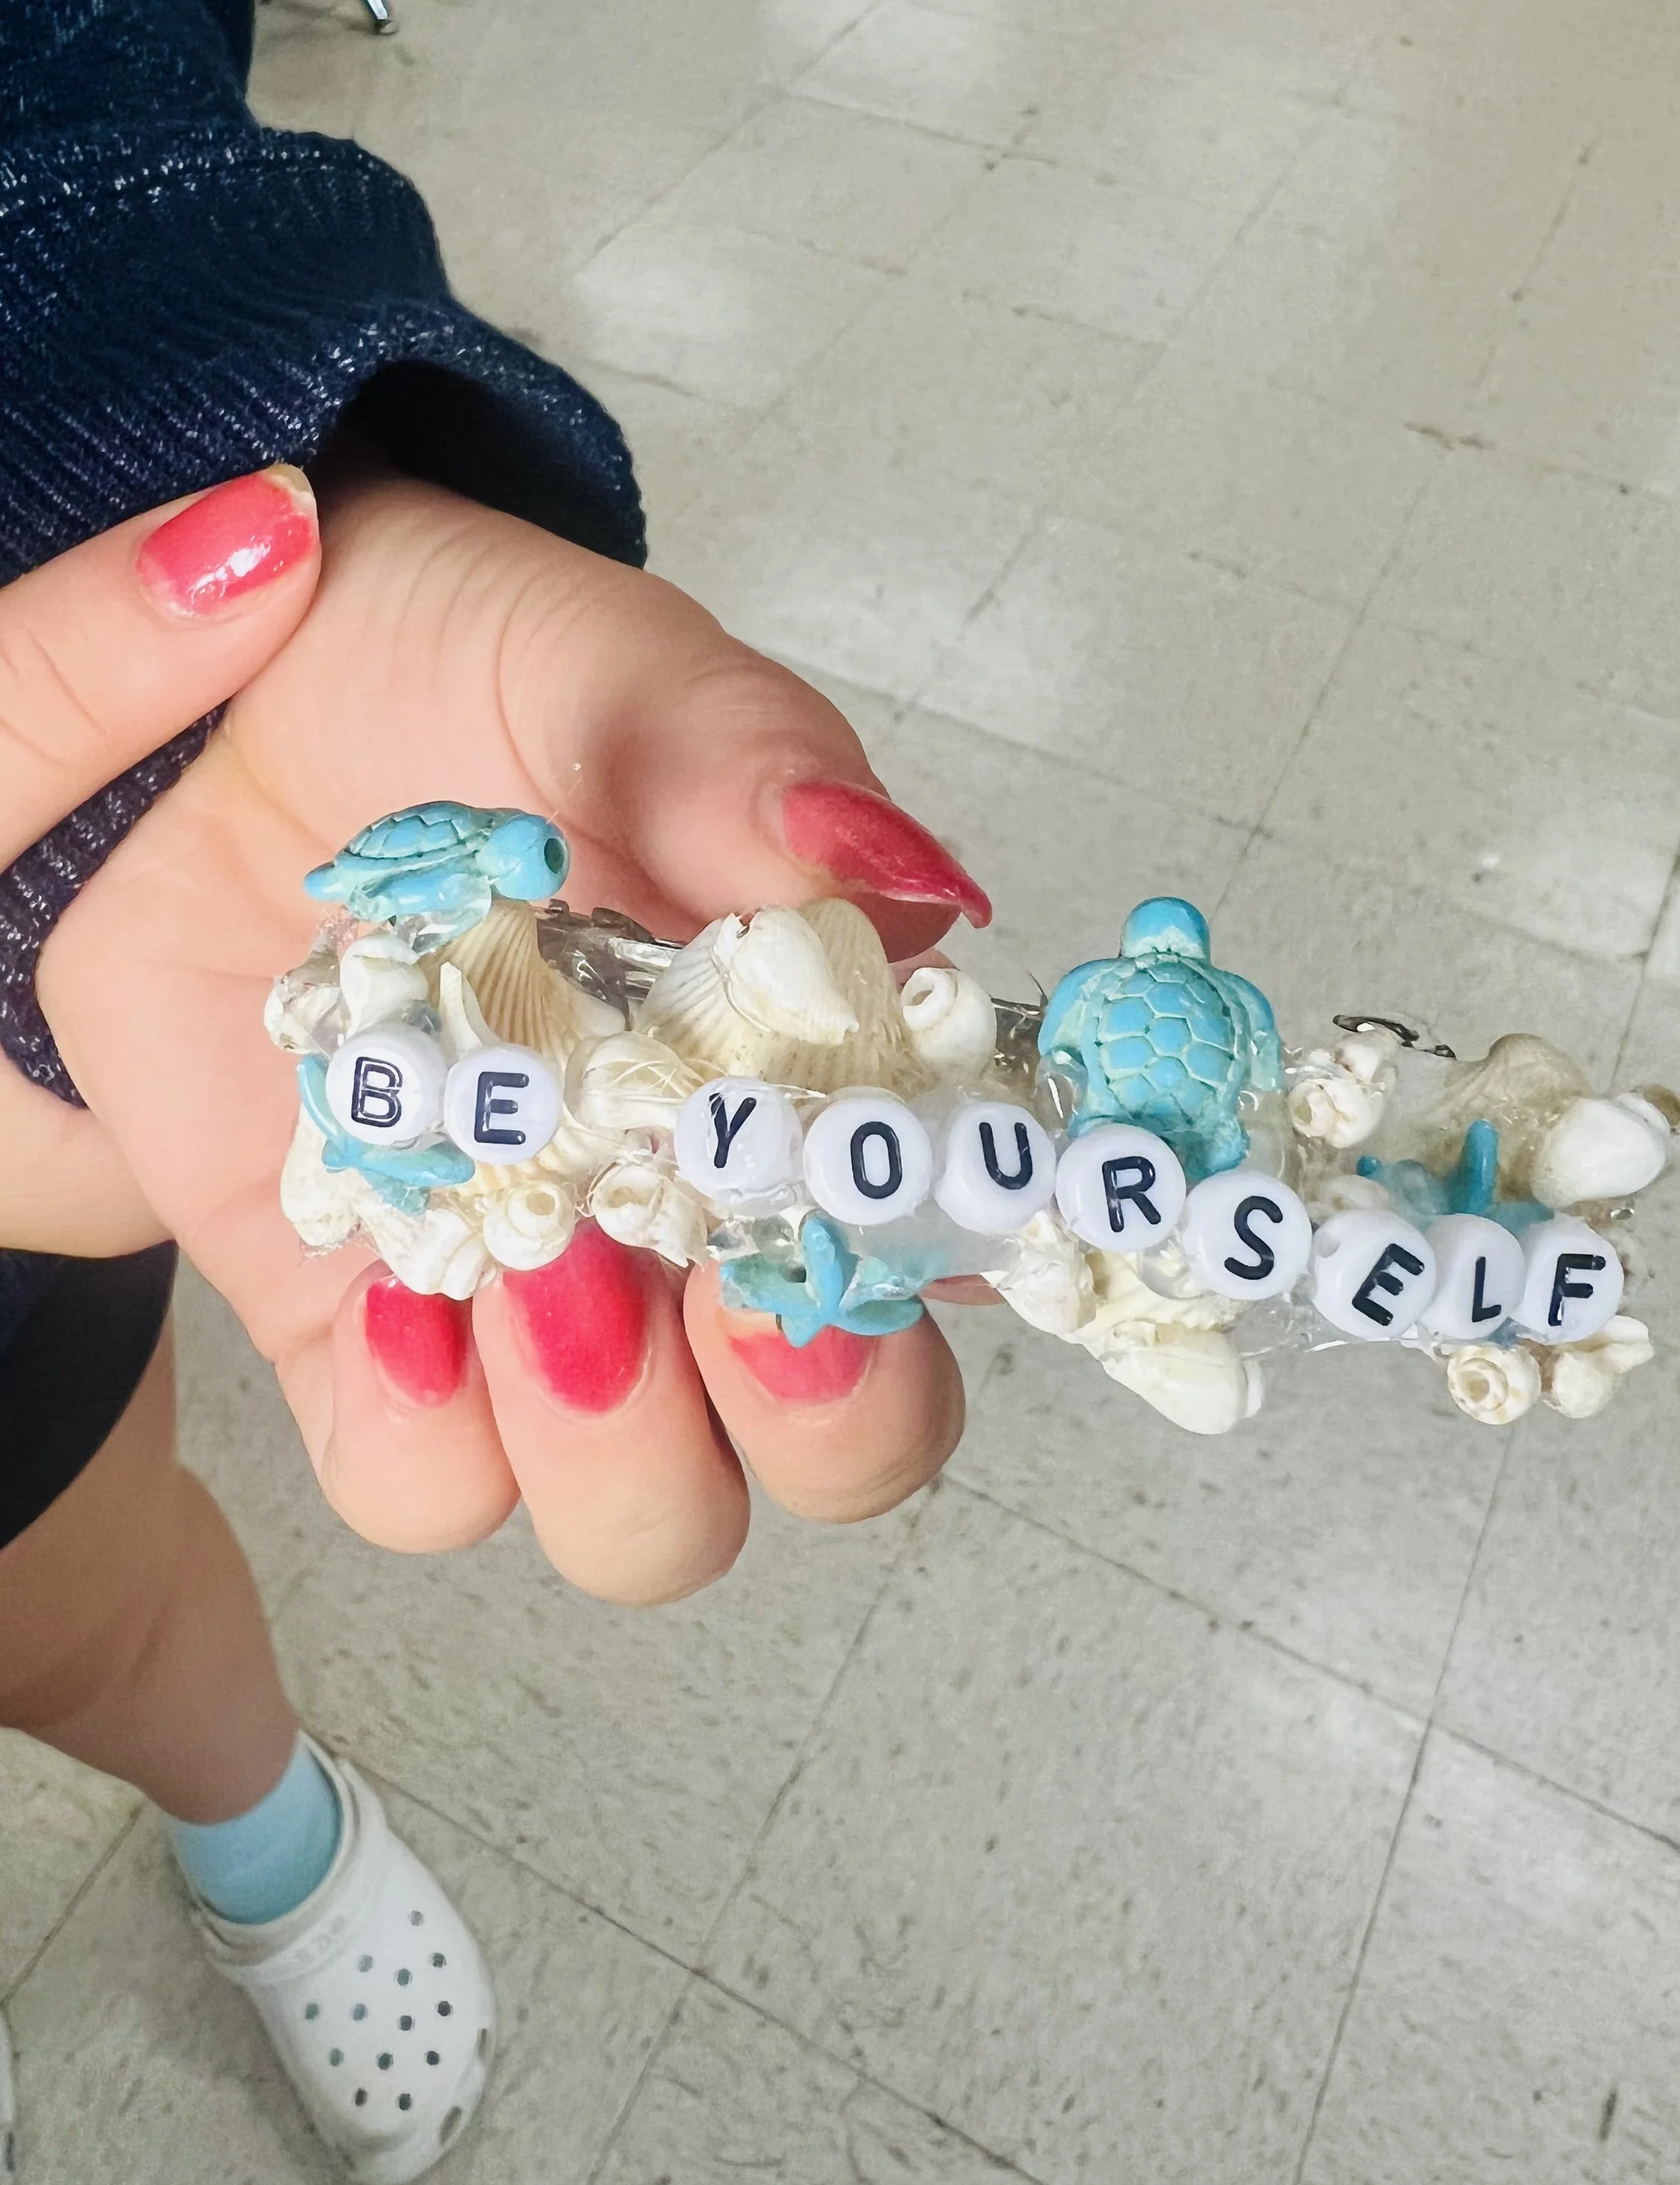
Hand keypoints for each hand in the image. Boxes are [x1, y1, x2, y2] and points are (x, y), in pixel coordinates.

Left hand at [38, 467, 987, 1600]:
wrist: (218, 700)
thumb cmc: (456, 673)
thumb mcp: (614, 670)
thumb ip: (751, 764)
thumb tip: (901, 876)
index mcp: (815, 1078)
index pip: (956, 1252)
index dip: (952, 1279)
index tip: (878, 1211)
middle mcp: (699, 1222)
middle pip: (832, 1452)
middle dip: (804, 1407)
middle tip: (722, 1271)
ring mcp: (538, 1289)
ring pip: (646, 1513)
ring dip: (615, 1431)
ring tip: (538, 1258)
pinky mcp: (363, 1325)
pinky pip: (421, 1484)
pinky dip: (424, 1427)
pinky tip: (401, 1286)